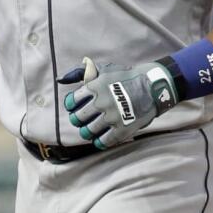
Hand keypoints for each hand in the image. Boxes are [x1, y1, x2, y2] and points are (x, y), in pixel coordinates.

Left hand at [61, 57, 179, 148]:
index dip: (71, 105)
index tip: (75, 107)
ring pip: (89, 131)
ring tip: (89, 130)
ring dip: (87, 132)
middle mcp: (101, 102)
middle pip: (78, 118)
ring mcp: (112, 117)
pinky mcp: (123, 128)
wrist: (151, 86)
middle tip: (81, 120)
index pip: (71, 102)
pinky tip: (100, 140)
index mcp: (94, 87)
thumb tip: (60, 79)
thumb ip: (81, 73)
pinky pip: (105, 141)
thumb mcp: (103, 69)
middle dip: (77, 119)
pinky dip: (100, 142)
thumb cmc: (125, 76)